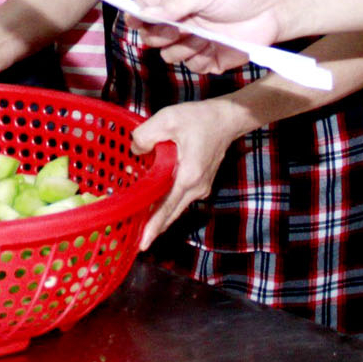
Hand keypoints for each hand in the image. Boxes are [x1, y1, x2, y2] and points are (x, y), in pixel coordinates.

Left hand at [130, 100, 245, 250]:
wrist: (227, 118)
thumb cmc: (200, 118)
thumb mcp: (168, 119)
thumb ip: (146, 135)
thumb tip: (135, 151)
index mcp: (189, 175)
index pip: (167, 206)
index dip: (153, 225)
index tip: (143, 243)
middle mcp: (196, 187)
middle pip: (171, 213)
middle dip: (154, 228)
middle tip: (137, 243)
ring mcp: (201, 187)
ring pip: (176, 207)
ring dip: (160, 216)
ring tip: (141, 226)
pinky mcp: (201, 183)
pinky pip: (180, 198)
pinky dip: (167, 204)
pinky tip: (154, 205)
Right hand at [131, 0, 280, 73]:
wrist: (273, 10)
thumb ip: (175, 3)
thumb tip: (144, 12)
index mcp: (176, 0)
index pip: (145, 10)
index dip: (137, 17)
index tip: (134, 22)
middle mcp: (181, 22)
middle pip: (152, 37)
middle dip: (161, 36)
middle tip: (180, 29)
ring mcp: (194, 42)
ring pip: (170, 56)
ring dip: (184, 49)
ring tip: (205, 36)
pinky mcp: (209, 59)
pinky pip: (193, 68)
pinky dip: (202, 60)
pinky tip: (216, 47)